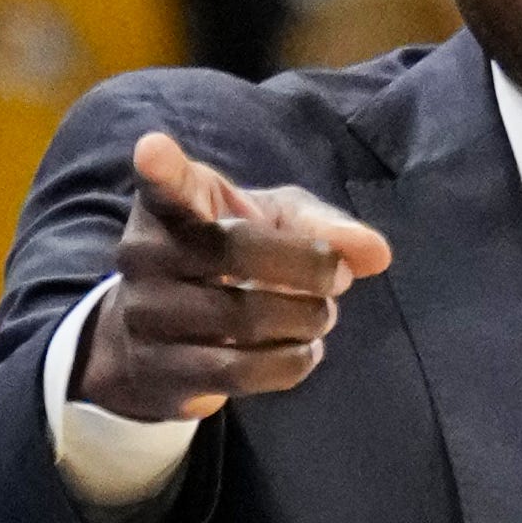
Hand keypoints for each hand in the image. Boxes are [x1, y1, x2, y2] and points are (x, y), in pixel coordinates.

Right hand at [74, 132, 393, 421]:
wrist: (162, 339)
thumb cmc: (229, 258)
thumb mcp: (272, 224)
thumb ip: (322, 226)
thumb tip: (377, 252)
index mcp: (170, 204)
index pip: (163, 183)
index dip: (161, 168)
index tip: (154, 150)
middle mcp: (144, 254)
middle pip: (236, 253)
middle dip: (308, 267)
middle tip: (337, 278)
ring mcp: (144, 315)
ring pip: (244, 319)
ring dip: (306, 320)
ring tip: (320, 317)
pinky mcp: (158, 372)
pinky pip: (241, 371)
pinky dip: (291, 361)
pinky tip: (302, 350)